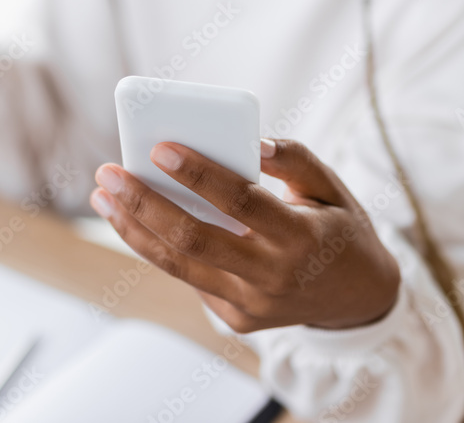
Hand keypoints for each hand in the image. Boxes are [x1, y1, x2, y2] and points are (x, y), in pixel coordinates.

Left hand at [90, 138, 400, 331]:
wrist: (359, 299)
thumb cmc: (339, 228)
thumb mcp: (333, 187)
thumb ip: (295, 159)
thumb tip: (252, 143)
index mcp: (303, 238)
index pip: (241, 201)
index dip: (198, 174)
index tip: (159, 147)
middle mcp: (274, 277)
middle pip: (194, 240)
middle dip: (144, 204)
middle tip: (109, 172)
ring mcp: (252, 305)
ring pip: (179, 265)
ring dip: (133, 229)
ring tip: (104, 196)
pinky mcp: (237, 320)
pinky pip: (190, 278)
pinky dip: (160, 246)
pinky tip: (135, 219)